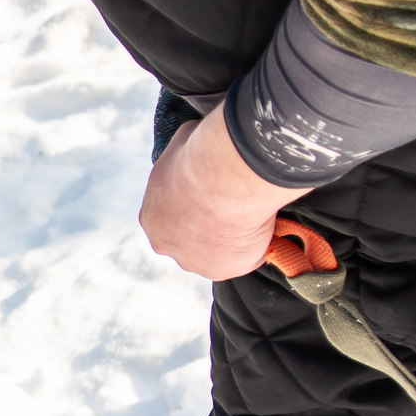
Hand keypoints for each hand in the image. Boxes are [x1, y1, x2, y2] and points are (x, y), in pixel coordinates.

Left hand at [138, 112, 306, 279]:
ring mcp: (194, 261)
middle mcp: (166, 244)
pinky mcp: (223, 270)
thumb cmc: (203, 155)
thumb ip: (184, 157)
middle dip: (210, 227)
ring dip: (232, 238)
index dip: (194, 206)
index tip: (215, 196)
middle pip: (190, 240)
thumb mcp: (182, 144)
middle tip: (235, 207)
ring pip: (215, 252)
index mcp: (152, 216)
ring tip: (252, 214)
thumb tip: (194, 146)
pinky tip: (263, 225)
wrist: (226, 178)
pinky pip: (243, 259)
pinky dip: (255, 246)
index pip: (171, 217)